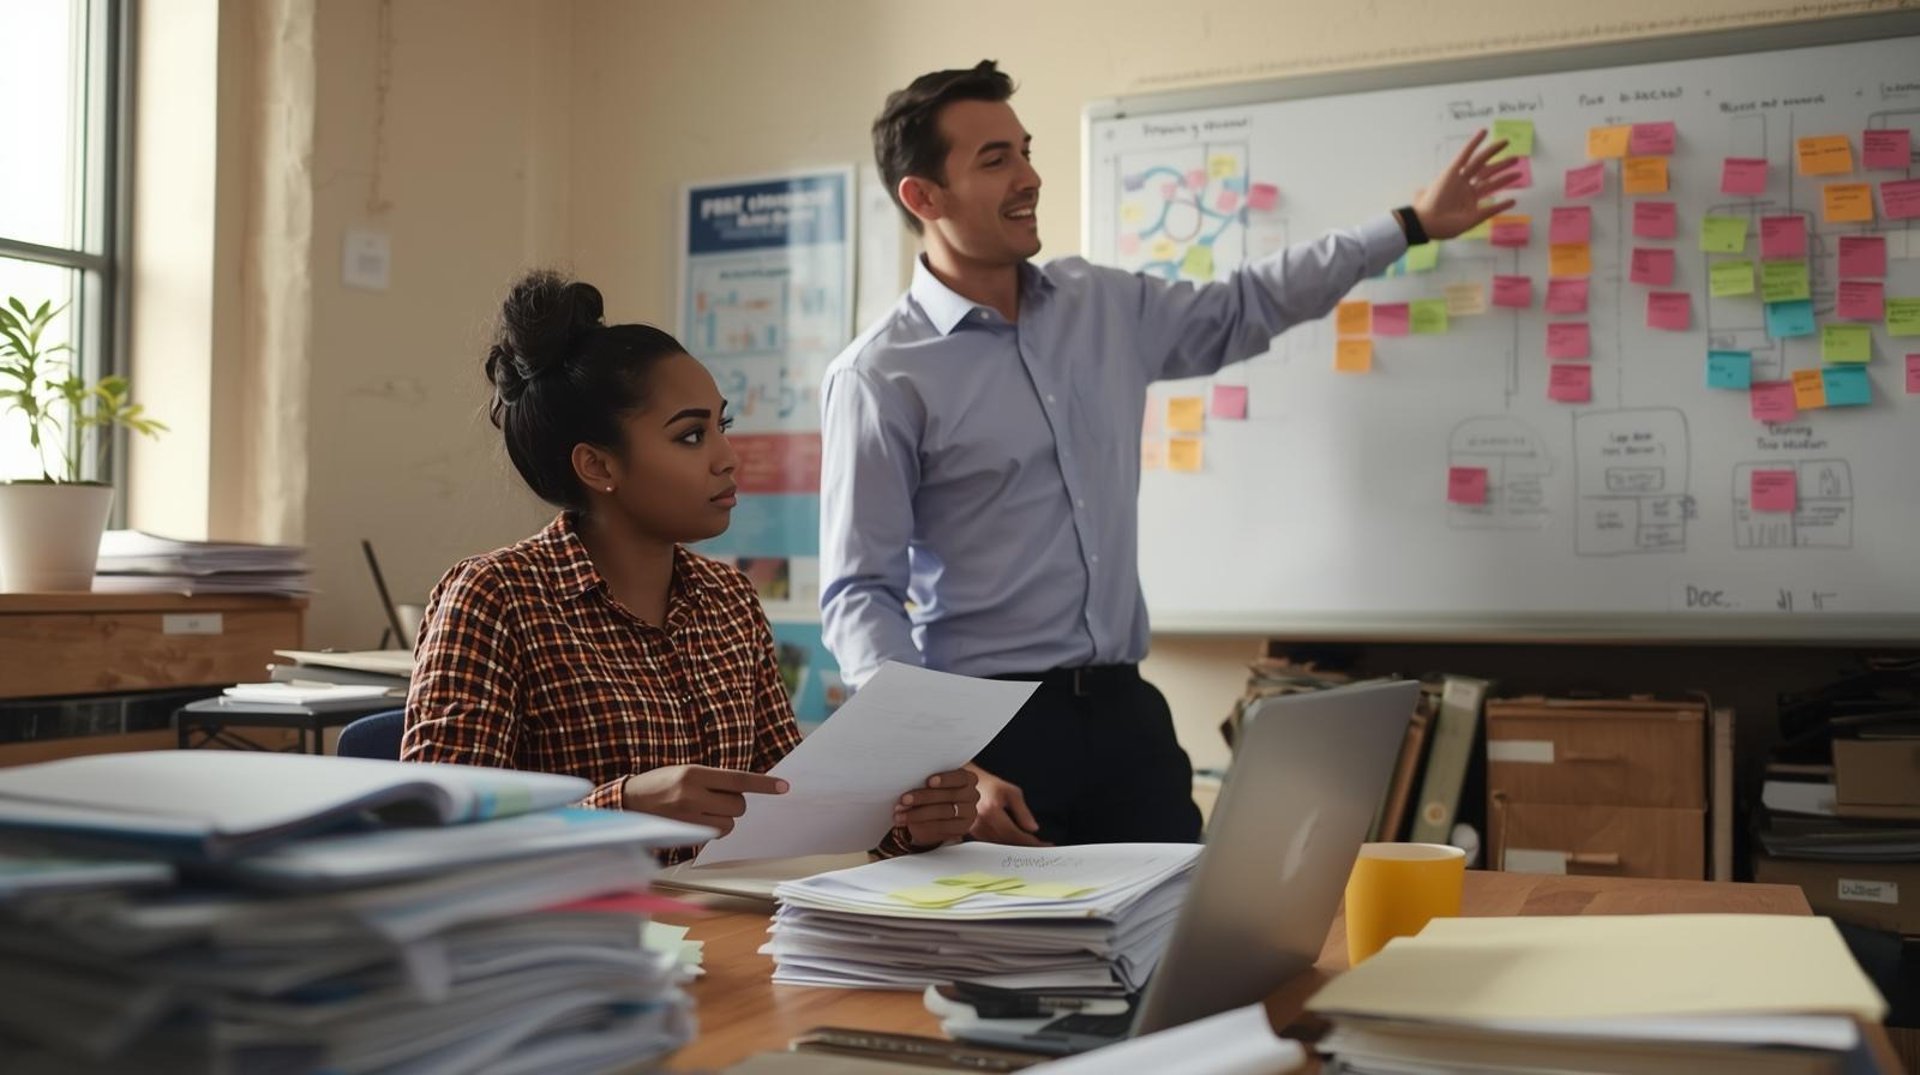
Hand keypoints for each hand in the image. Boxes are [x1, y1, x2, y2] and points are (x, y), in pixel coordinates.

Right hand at [620, 765, 786, 836]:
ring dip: (724, 818)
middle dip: (734, 803)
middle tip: (716, 798)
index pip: (738, 779)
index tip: (784, 786)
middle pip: (738, 805)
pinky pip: (715, 835)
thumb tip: (744, 790)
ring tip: (704, 810)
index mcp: (693, 773)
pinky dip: (713, 828)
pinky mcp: (685, 834)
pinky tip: (697, 820)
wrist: (627, 802)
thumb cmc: (660, 784)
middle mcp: (692, 794)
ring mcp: (688, 817)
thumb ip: (713, 780)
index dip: (764, 784)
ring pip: (729, 824)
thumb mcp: (685, 772)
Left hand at [892, 767, 979, 848]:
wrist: (937, 816)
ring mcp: (969, 813)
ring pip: (944, 812)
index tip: (929, 781)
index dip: (945, 779)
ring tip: (901, 814)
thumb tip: (908, 781)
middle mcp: (972, 795)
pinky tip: (909, 823)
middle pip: (949, 795)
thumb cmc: (933, 792)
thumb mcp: (931, 784)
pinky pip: (942, 827)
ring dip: (919, 813)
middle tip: (904, 799)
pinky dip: (923, 825)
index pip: (960, 777)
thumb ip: (926, 782)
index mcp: (968, 779)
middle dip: (924, 797)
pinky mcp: (962, 828)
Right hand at [963, 762, 1049, 846]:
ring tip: (1028, 842)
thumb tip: (1033, 828)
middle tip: (1040, 846)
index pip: (1015, 835)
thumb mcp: (1010, 792)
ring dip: (1015, 847)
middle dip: (1025, 847)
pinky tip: (1013, 840)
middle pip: (1007, 844)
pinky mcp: (972, 834)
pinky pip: (991, 844)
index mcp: (991, 811)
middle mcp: (981, 823)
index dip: (1031, 842)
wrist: (966, 782)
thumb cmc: (987, 783)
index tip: (1044, 845)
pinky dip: (1004, 844)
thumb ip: (1023, 812)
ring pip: (999, 846)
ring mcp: (974, 830)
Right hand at [1411, 129, 1523, 240]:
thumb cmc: (1446, 226)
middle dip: (1502, 165)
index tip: (1518, 175)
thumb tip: (1513, 201)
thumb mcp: (1474, 219)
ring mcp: (1459, 178)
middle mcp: (1466, 186)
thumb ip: (1493, 209)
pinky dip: (1473, 143)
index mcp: (1470, 198)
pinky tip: (1483, 132)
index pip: (1491, 185)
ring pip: (1479, 161)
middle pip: (1488, 172)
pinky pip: (1464, 154)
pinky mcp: (1451, 171)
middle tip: (1516, 159)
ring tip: (1506, 142)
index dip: (1505, 179)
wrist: (1428, 224)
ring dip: (1492, 151)